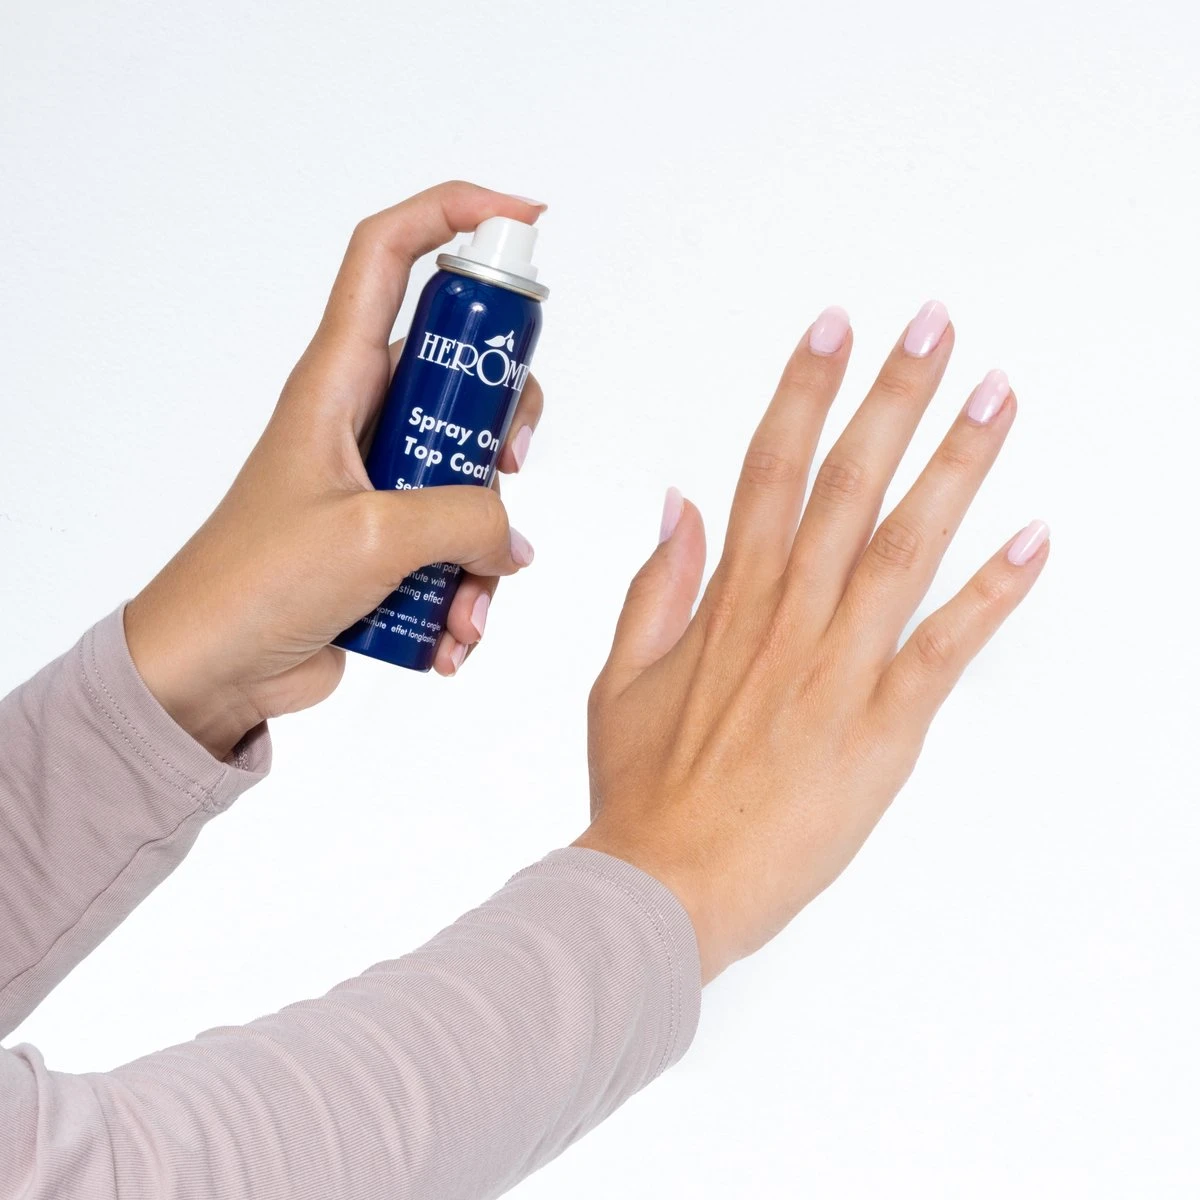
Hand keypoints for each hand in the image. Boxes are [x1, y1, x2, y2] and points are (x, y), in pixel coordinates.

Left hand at [126, 182, 546, 760]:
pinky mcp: (391, 542)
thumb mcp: (373, 537)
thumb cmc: (256, 582)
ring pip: (471, 474)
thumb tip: (512, 539)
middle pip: (460, 370)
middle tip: (509, 463)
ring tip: (469, 599)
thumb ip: (466, 522)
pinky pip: (458, 546)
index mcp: (337, 378)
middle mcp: (363, 417)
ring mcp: (380, 481)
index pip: (388, 253)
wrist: (214, 669)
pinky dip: (469, 590)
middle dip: (504, 420)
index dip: (455, 213)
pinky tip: (453, 635)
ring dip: (487, 542)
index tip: (525, 221)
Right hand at [577, 302, 1048, 982]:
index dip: (804, 391)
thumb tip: (680, 507)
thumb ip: (656, 585)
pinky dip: (994, 591)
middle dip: (893, 394)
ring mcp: (840, 666)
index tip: (832, 330)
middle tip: (933, 328)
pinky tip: (1033, 538)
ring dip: (955, 464)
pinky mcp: (884, 725)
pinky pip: (947, 645)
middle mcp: (789, 616)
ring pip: (906, 543)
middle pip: (849, 481)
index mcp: (729, 600)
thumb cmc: (646, 788)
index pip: (772, 468)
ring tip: (994, 397)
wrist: (668, 882)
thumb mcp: (620, 677)